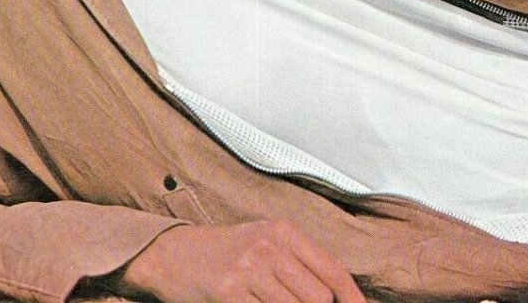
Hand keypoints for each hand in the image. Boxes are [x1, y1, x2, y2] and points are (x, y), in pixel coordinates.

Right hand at [114, 219, 366, 302]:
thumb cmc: (226, 254)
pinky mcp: (229, 291)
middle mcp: (269, 246)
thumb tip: (332, 296)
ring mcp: (248, 268)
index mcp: (283, 231)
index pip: (333, 271)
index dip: (353, 299)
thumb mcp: (265, 245)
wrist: (174, 255)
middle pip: (318, 297)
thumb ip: (299, 266)